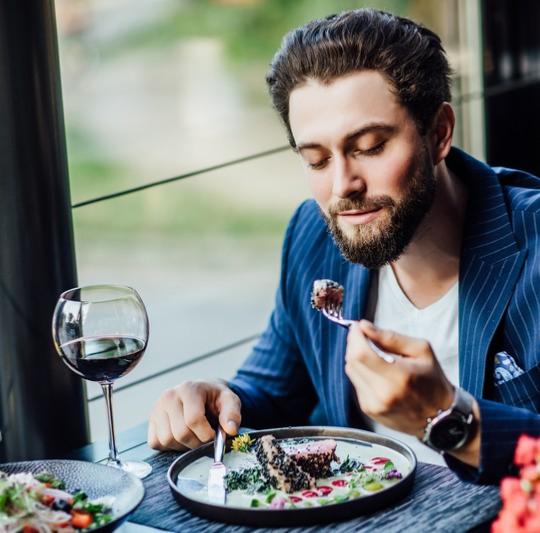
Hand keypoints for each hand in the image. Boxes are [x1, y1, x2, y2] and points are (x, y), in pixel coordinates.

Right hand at [147, 379, 240, 450]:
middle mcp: (169, 396)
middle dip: (196, 442)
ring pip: (167, 440)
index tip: (214, 435)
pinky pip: (156, 443)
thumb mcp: (229, 401)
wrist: (202, 393)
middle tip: (205, 437)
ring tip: (193, 434)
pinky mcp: (151, 421)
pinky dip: (170, 446)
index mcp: (188, 389)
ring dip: (183, 445)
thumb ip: (232, 414)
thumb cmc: (215, 398)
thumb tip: (230, 430)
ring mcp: (157, 408)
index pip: (193, 419)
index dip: (206, 434)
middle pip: (180, 433)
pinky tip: (181, 436)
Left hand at [345, 320, 454, 437]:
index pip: (361, 353)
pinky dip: (361, 372)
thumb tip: (365, 326)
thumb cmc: (433, 381)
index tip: (357, 327)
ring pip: (351, 372)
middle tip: (362, 336)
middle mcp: (383, 394)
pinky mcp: (369, 410)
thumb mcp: (421, 351)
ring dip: (356, 357)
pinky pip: (356, 383)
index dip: (355, 337)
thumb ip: (391, 337)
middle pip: (352, 362)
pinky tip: (375, 370)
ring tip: (371, 352)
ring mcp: (374, 405)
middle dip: (353, 344)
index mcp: (399, 377)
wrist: (441, 417)